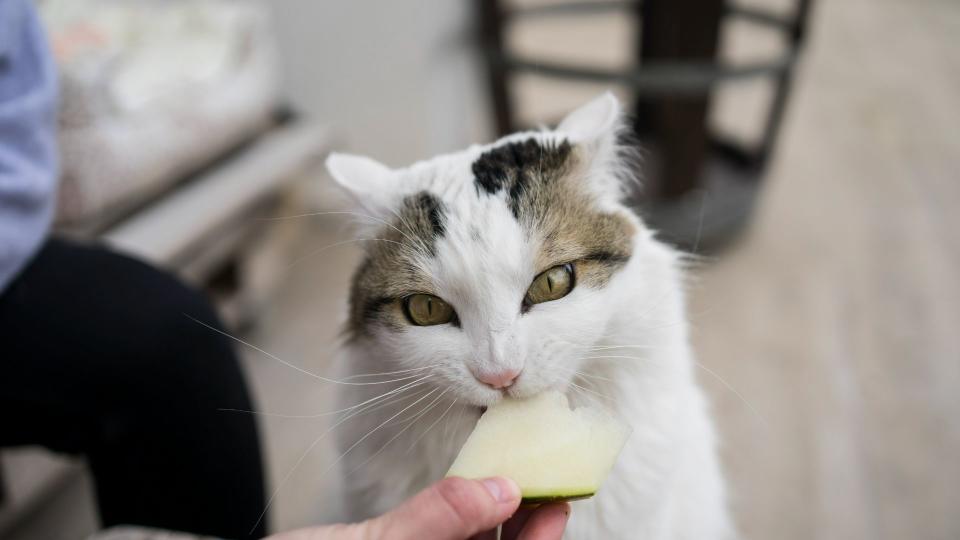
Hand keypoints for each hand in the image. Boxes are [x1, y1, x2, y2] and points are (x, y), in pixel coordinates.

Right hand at [267, 476, 569, 539]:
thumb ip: (436, 522)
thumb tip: (502, 490)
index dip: (540, 539)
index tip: (557, 496)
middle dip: (523, 522)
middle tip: (540, 469)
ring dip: (495, 514)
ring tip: (511, 467)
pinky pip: (445, 539)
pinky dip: (462, 516)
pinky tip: (470, 486)